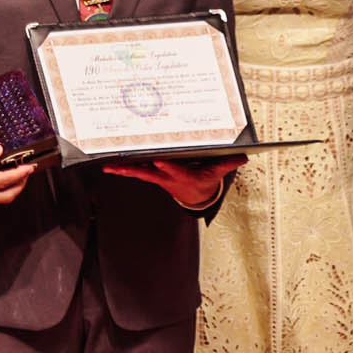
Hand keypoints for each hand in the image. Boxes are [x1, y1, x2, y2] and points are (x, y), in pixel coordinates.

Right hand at [0, 138, 33, 208]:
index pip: (3, 180)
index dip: (18, 174)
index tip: (28, 167)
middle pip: (7, 195)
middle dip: (21, 183)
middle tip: (27, 172)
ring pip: (1, 199)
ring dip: (13, 188)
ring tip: (19, 176)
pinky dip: (2, 190)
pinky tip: (4, 180)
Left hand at [104, 154, 240, 208]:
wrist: (195, 197)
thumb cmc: (205, 179)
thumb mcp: (217, 173)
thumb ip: (228, 163)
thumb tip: (244, 156)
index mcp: (184, 177)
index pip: (176, 171)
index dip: (168, 167)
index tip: (159, 162)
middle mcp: (168, 178)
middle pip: (150, 173)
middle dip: (136, 169)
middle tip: (121, 166)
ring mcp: (159, 178)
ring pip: (139, 173)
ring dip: (124, 170)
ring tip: (108, 167)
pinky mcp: (152, 176)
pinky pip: (136, 172)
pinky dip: (123, 169)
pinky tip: (109, 167)